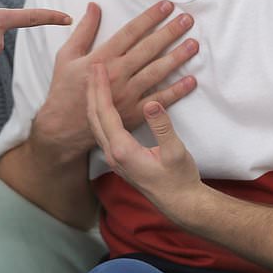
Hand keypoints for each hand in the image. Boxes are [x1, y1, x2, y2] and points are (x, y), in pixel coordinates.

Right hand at [34, 1, 198, 153]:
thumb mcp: (66, 56)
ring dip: (177, 57)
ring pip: (157, 72)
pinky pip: (159, 100)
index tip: (166, 6)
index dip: (149, 18)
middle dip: (169, 32)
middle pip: (148, 49)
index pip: (130, 32)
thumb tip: (94, 6)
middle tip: (187, 20)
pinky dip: (176, 91)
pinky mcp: (133, 113)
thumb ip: (83, 30)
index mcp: (101, 59)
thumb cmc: (64, 89)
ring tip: (193, 45)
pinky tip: (191, 80)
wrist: (63, 127)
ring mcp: (127, 95)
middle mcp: (116, 75)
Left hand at [86, 63, 201, 212]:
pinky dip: (101, 112)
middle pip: (94, 116)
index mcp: (122, 150)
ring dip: (95, 101)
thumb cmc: (180, 180)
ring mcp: (114, 158)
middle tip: (93, 67)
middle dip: (92, 90)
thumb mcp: (175, 152)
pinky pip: (103, 130)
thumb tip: (151, 103)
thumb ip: (162, 127)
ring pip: (96, 124)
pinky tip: (105, 104)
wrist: (180, 204)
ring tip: (95, 81)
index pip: (105, 112)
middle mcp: (112, 154)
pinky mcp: (119, 159)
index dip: (101, 88)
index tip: (99, 67)